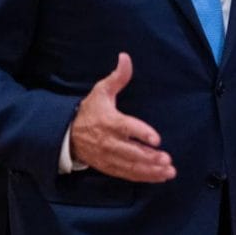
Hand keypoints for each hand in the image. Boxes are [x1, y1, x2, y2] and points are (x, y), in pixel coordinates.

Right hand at [70, 53, 175, 182]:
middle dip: (150, 157)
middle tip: (168, 160)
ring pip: (131, 166)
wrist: (67, 134)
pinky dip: (143, 177)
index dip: (142, 133)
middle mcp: (109, 141)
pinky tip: (159, 176)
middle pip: (131, 152)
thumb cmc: (89, 110)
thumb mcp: (101, 90)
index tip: (157, 139)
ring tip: (168, 171)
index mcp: (109, 121)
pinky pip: (127, 174)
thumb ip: (117, 77)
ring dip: (150, 170)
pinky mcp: (109, 166)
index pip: (127, 128)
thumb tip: (125, 57)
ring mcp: (108, 156)